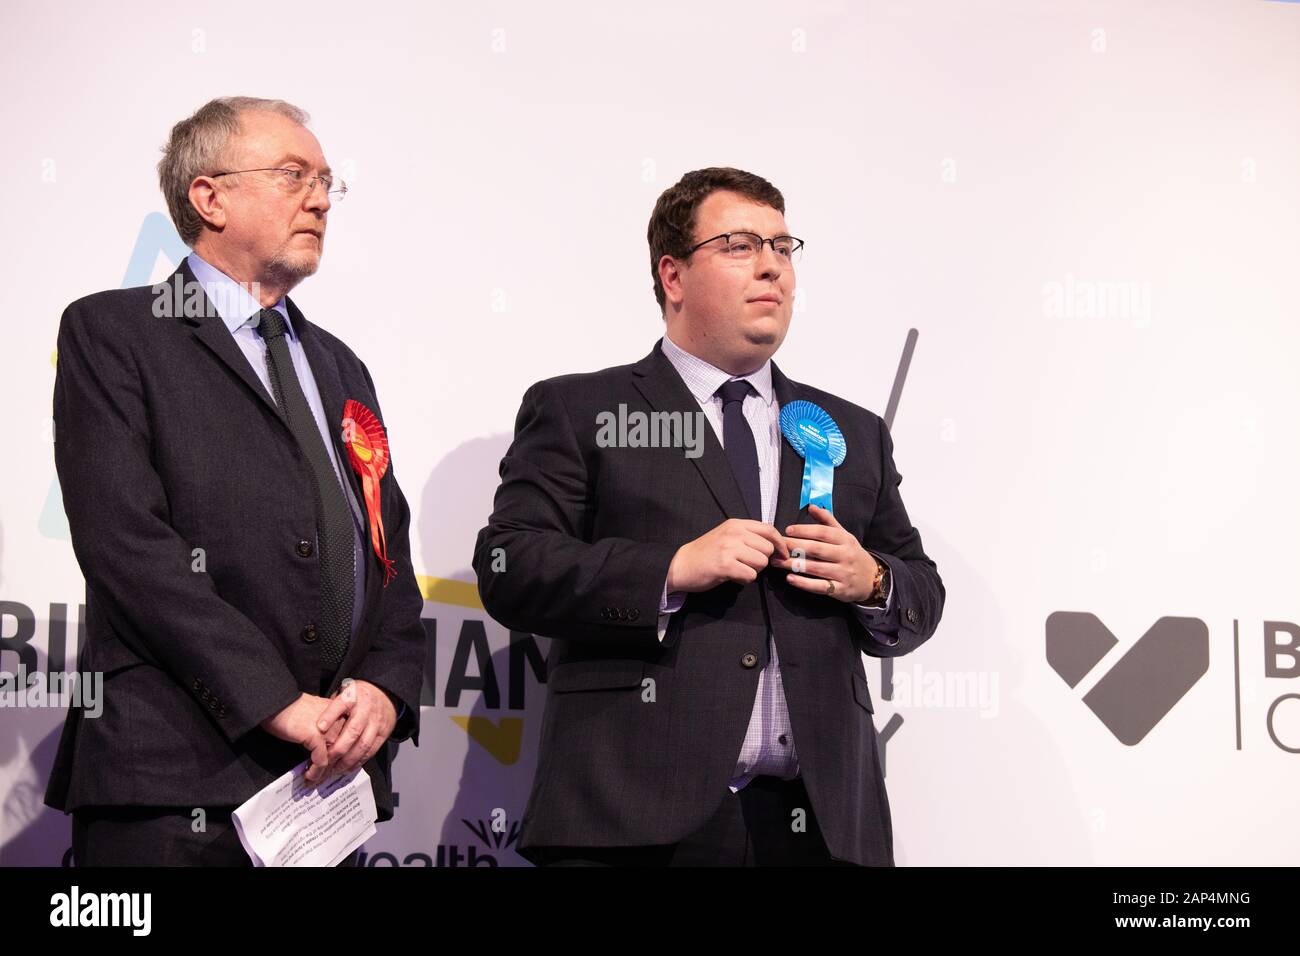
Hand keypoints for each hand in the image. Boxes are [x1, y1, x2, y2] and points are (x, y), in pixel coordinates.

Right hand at [260, 693, 346, 783]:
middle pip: (344, 750)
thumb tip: (326, 751)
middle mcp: (339, 720)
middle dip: (335, 767)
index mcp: (341, 713)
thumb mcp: (316, 716)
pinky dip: (316, 772)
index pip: (350, 739)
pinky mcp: (317, 736)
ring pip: (334, 757)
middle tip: (324, 780)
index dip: (343, 756)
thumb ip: (326, 728)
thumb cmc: (292, 709)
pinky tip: (308, 776)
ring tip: (314, 781)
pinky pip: (321, 760)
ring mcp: (329, 728)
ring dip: (325, 773)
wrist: (275, 703)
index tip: (335, 769)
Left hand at [313, 679, 397, 777]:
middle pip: (352, 731)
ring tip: (334, 769)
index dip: (330, 716)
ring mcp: (376, 722)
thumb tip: (312, 723)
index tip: (319, 727)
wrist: (385, 695)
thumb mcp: (343, 693)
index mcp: (354, 696)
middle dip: (337, 749)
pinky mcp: (383, 733)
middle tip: (324, 761)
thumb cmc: (358, 697)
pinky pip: (371, 751)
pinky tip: (348, 767)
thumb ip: (330, 706)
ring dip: (347, 760)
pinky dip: (359, 761)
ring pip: (362, 745)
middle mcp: (366, 709)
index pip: (341, 704)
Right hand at [666, 518, 789, 592]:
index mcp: (736, 524)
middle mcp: (734, 533)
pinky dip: (744, 579)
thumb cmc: (707, 553)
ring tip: (738, 569)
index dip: (780, 544)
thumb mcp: (727, 536)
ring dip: (753, 571)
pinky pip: (750, 575)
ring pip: (761, 563)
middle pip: (767, 549)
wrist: (682, 565)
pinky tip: (732, 576)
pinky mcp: (725, 565)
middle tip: (747, 564)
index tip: (783, 554)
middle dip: (762, 560)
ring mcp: (729, 548)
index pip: (769, 529)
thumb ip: (748, 536)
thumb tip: (775, 545)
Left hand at [770, 504, 879, 602]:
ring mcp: (843, 573)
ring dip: (794, 565)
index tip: (788, 530)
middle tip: (777, 547)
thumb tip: (812, 506)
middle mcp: (845, 555)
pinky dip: (804, 583)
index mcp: (845, 539)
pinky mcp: (840, 589)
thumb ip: (827, 521)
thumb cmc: (852, 554)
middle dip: (794, 547)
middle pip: (817, 549)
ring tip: (777, 562)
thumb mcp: (844, 535)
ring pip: (815, 568)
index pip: (823, 532)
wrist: (872, 578)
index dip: (805, 530)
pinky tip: (790, 578)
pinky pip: (820, 586)